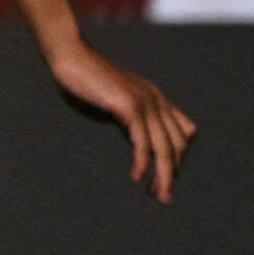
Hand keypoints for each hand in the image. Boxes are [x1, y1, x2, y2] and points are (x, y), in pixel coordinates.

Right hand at [47, 38, 195, 200]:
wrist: (72, 58)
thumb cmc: (85, 78)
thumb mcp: (114, 100)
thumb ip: (128, 116)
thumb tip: (134, 136)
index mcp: (156, 99)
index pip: (181, 133)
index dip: (177, 158)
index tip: (164, 179)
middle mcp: (156, 101)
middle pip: (177, 144)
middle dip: (172, 173)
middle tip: (163, 197)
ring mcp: (145, 103)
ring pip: (163, 147)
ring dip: (163, 175)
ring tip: (157, 195)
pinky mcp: (129, 107)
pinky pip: (142, 141)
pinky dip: (142, 162)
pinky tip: (137, 176)